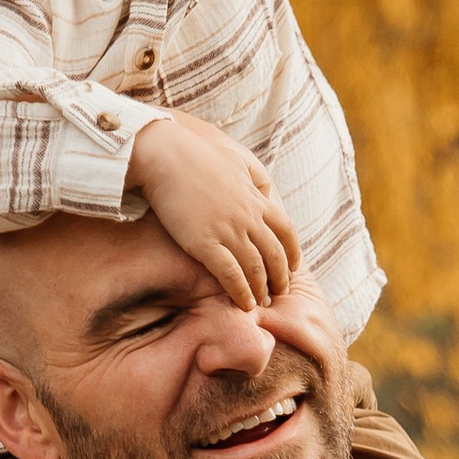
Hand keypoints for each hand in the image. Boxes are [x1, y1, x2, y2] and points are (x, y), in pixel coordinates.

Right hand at [128, 112, 301, 309]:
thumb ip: (255, 178)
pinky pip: (230, 274)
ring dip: (262, 289)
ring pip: (255, 268)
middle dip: (280, 277)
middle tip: (280, 293)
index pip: (286, 232)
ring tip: (262, 303)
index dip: (292, 253)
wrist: (166, 155)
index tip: (291, 268)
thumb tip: (266, 192)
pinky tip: (244, 303)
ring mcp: (227, 231)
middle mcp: (248, 217)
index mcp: (256, 199)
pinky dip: (240, 291)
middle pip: (274, 254)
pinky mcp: (204, 243)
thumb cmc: (197, 156)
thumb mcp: (237, 160)